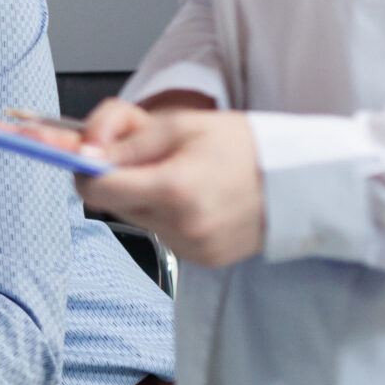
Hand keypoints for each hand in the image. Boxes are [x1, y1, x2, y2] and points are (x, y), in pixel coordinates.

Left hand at [76, 100, 264, 266]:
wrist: (305, 180)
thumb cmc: (245, 145)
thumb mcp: (180, 124)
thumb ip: (124, 137)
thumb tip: (79, 150)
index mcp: (174, 190)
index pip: (94, 190)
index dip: (84, 168)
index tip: (90, 153)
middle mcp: (181, 227)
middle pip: (112, 204)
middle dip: (118, 177)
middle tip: (149, 155)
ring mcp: (192, 248)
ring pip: (137, 218)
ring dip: (143, 196)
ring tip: (183, 176)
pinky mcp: (202, 259)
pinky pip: (162, 233)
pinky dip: (166, 214)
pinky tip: (197, 198)